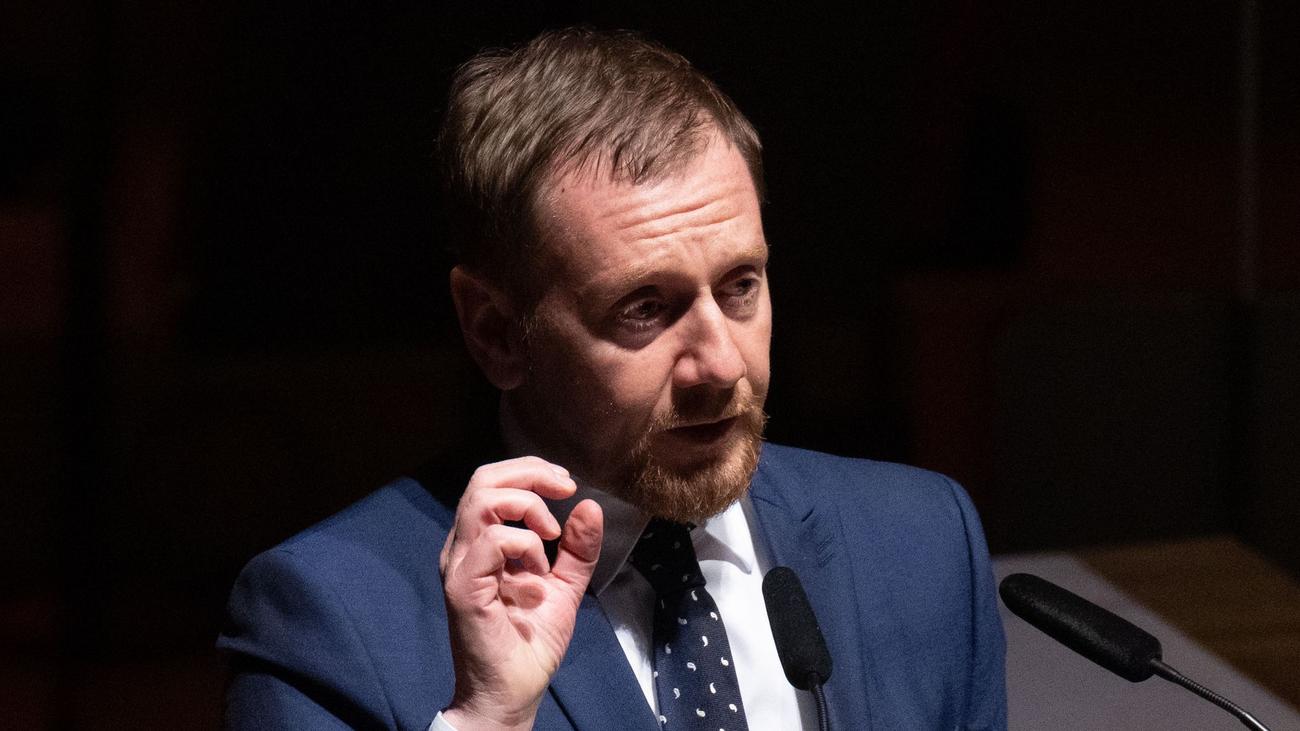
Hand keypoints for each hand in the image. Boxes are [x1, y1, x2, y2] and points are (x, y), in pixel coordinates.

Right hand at [439, 457, 603, 729]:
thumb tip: (590, 505)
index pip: (492, 481)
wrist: (513, 692)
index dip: (531, 470)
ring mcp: (460, 566)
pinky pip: (491, 541)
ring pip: (482, 501)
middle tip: (565, 490)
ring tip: (550, 539)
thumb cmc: (529, 643)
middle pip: (483, 480)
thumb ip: (577, 549)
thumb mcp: (564, 586)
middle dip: (531, 474)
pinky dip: (525, 546)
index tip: (568, 485)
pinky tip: (537, 575)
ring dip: (528, 509)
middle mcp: (463, 548)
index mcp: (481, 542)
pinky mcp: (463, 588)